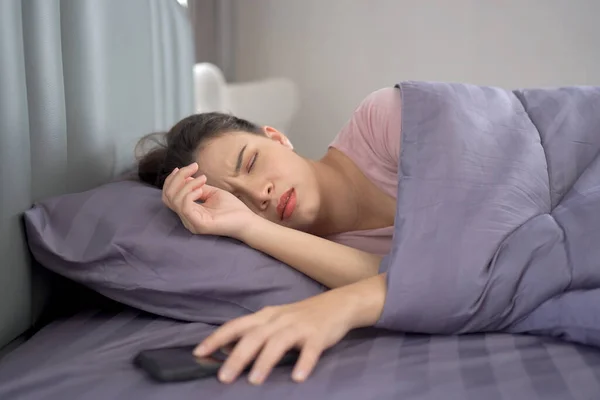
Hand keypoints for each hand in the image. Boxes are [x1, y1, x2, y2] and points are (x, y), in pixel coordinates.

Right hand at [162, 163, 257, 237]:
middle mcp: (187, 218)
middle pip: (168, 196)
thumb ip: (197, 187)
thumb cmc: (232, 208)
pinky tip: (201, 189)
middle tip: (194, 167)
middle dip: (177, 177)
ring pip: (175, 200)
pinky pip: (185, 206)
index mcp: (189, 212)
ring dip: (187, 184)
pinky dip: (190, 193)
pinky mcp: (198, 224)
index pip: (168, 196)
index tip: (181, 168)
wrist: (247, 221)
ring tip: (203, 179)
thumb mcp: (212, 192)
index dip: (171, 180)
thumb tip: (185, 178)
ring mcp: (191, 223)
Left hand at [192, 278, 383, 385]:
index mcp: (265, 316)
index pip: (236, 326)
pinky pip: (310, 350)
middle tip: (224, 378)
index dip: (216, 338)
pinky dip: (304, 363)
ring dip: (265, 361)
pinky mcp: (318, 334)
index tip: (198, 353)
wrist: (337, 304)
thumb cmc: (300, 317)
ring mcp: (299, 326)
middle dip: (237, 357)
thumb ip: (251, 333)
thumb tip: (223, 349)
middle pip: (254, 336)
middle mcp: (278, 319)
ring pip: (278, 342)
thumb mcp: (273, 321)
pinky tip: (297, 377)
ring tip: (255, 381)